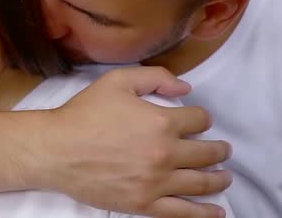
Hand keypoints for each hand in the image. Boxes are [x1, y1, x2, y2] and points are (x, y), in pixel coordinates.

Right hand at [35, 66, 231, 217]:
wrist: (56, 149)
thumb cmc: (84, 113)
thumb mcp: (117, 80)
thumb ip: (155, 77)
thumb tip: (185, 89)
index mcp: (161, 122)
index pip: (199, 120)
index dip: (202, 118)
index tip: (198, 121)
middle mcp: (165, 154)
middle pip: (206, 153)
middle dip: (218, 150)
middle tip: (223, 150)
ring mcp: (156, 183)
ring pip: (201, 183)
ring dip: (218, 179)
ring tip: (225, 177)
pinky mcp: (144, 204)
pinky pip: (183, 212)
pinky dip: (204, 213)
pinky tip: (217, 211)